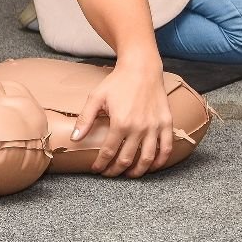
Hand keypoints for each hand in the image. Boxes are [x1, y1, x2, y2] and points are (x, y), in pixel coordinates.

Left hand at [71, 60, 173, 177]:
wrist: (142, 67)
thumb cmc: (118, 81)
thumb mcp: (96, 97)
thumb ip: (85, 119)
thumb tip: (75, 139)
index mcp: (120, 123)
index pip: (108, 152)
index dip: (101, 164)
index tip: (97, 169)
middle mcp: (139, 128)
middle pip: (127, 159)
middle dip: (116, 170)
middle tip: (111, 173)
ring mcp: (154, 126)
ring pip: (147, 158)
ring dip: (138, 171)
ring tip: (130, 174)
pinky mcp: (166, 122)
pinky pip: (166, 147)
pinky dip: (161, 161)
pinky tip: (153, 166)